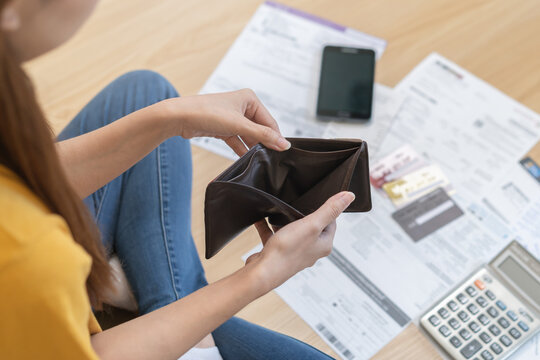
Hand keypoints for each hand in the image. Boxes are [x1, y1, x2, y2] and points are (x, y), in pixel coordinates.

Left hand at [167, 89, 290, 155]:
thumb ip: (263, 136)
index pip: (270, 121)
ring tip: (259, 160)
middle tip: (270, 159)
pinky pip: (238, 140)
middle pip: (260, 129)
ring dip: (253, 147)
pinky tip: (247, 159)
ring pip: (249, 135)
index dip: (275, 137)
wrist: (179, 117)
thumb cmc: (207, 113)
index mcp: (250, 98)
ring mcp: (232, 117)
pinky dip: (242, 149)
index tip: (282, 153)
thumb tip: (284, 144)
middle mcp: (242, 106)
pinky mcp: (223, 128)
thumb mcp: (239, 125)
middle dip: (263, 142)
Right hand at [245, 191, 354, 291]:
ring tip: (278, 210)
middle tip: (296, 204)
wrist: (262, 273)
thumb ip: (329, 210)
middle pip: (312, 226)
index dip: (325, 209)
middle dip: (303, 214)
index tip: (315, 201)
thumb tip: (349, 196)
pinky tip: (261, 219)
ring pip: (292, 231)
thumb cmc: (287, 252)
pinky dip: (268, 226)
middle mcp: (311, 250)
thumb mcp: (312, 225)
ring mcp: (294, 253)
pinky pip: (274, 235)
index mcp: (324, 245)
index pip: (331, 222)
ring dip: (284, 220)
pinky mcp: (278, 253)